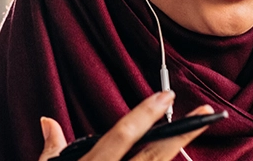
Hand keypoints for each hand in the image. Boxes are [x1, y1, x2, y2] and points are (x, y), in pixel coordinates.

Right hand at [38, 91, 214, 160]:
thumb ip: (53, 149)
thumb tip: (48, 122)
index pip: (122, 135)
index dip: (146, 114)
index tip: (166, 97)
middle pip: (154, 155)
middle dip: (182, 133)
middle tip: (205, 113)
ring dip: (177, 155)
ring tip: (195, 137)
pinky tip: (173, 158)